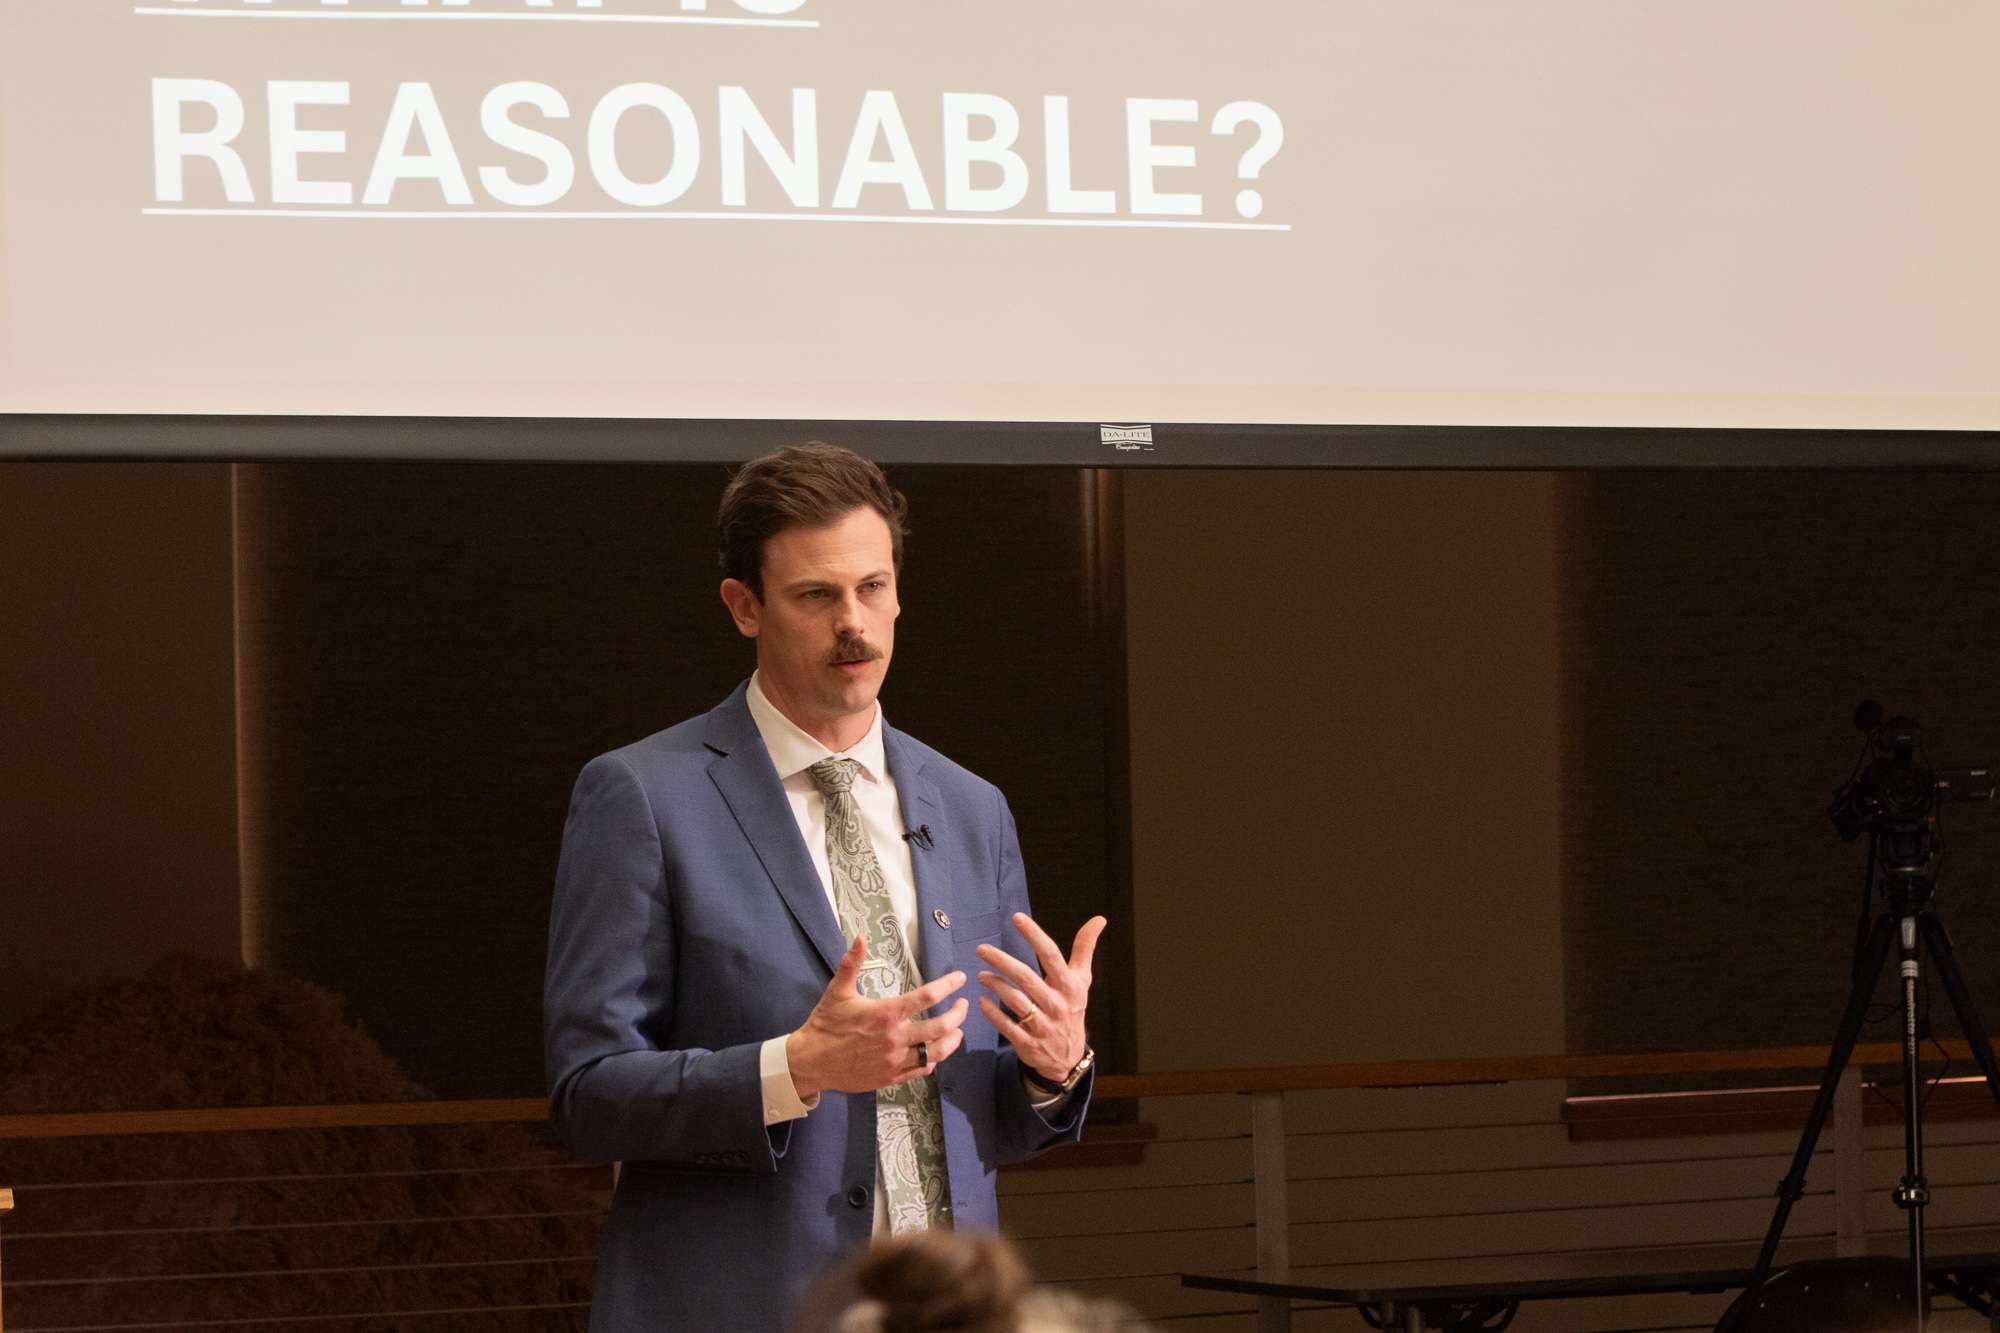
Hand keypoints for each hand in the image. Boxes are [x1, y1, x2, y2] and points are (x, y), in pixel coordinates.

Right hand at [787, 934, 966, 1099]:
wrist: (810, 1062)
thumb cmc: (825, 1024)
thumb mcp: (837, 991)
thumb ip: (852, 963)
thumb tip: (860, 936)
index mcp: (886, 1014)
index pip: (926, 997)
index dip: (948, 985)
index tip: (960, 979)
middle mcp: (895, 1038)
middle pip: (941, 1027)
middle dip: (958, 1015)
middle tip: (963, 1006)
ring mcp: (895, 1061)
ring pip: (936, 1052)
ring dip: (952, 1040)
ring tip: (957, 1030)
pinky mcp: (891, 1077)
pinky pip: (922, 1070)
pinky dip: (933, 1060)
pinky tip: (935, 1052)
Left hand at [977, 912, 1105, 1085]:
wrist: (1069, 1058)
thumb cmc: (1072, 1008)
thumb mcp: (1082, 980)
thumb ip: (1085, 948)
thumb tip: (1100, 918)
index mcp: (1069, 986)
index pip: (1051, 955)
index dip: (1034, 935)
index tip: (1016, 917)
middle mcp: (1057, 1005)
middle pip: (1026, 978)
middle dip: (1002, 961)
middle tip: (982, 949)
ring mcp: (1042, 1026)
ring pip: (1016, 1001)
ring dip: (996, 986)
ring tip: (982, 975)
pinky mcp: (1028, 1044)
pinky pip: (1007, 1026)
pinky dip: (993, 1013)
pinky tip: (982, 1001)